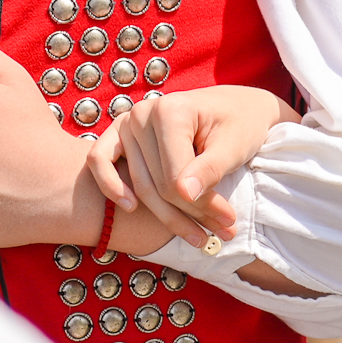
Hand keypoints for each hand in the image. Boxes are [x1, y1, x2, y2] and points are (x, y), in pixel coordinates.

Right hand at [91, 85, 299, 248]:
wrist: (238, 106)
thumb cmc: (241, 124)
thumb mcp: (235, 146)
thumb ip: (209, 169)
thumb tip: (183, 194)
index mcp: (171, 110)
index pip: (174, 175)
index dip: (201, 205)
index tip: (228, 222)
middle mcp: (143, 113)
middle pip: (156, 184)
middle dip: (189, 216)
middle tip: (222, 235)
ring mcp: (128, 122)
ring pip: (137, 184)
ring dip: (166, 215)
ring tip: (200, 236)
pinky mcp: (120, 132)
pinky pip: (100, 160)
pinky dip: (110, 185)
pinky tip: (131, 208)